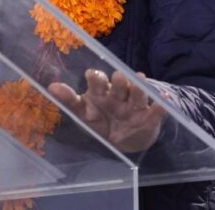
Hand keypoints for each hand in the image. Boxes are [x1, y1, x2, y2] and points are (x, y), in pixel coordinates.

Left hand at [49, 69, 166, 152]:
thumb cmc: (100, 120)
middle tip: (118, 77)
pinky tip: (164, 101)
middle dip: (120, 81)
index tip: (92, 76)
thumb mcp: (83, 113)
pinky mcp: (150, 117)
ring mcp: (135, 105)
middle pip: (120, 85)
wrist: (123, 139)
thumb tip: (51, 86)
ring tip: (140, 80)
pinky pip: (156, 111)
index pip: (98, 81)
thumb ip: (69, 100)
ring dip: (139, 88)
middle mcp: (119, 95)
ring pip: (138, 94)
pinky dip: (160, 107)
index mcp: (101, 92)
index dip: (96, 78)